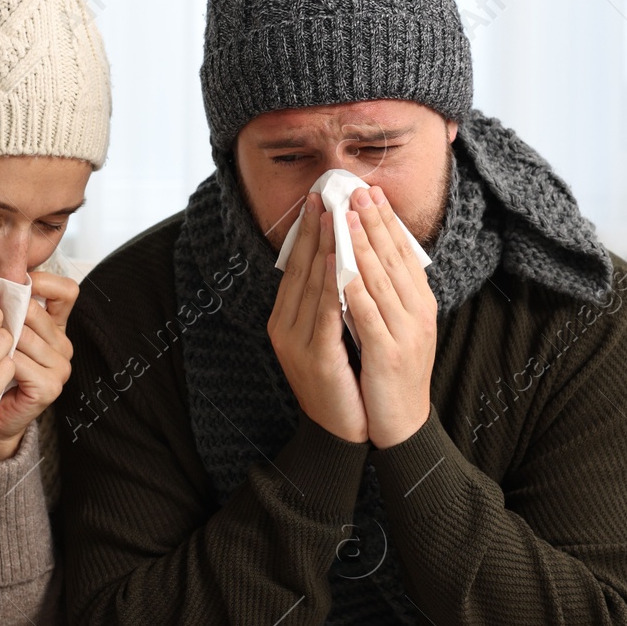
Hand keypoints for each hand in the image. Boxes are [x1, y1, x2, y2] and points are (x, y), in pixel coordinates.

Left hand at [0, 271, 78, 460]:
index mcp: (55, 326)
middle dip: (6, 315)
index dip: (43, 283)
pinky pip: (19, 361)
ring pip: (24, 336)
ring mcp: (61, 367)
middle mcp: (64, 345)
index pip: (67, 291)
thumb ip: (5, 304)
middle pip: (35, 312)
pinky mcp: (50, 386)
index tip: (15, 287)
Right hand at [266, 191, 368, 442]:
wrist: (340, 433)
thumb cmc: (342, 383)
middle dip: (314, 229)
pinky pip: (324, 313)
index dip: (308, 232)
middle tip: (324, 193)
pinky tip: (336, 259)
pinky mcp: (315, 358)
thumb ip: (327, 302)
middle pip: (300, 269)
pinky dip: (330, 284)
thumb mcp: (330, 336)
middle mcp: (284, 327)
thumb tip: (336, 261)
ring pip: (312, 285)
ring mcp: (296, 343)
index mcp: (285, 320)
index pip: (297, 267)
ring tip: (335, 214)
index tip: (320, 200)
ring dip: (324, 246)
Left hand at [341, 185, 436, 447]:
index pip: (403, 254)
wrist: (401, 425)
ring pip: (379, 280)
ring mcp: (405, 334)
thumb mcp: (392, 329)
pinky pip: (366, 315)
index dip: (386, 222)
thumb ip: (383, 297)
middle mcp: (418, 314)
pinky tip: (338, 267)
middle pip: (393, 259)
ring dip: (360, 245)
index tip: (369, 192)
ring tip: (344, 215)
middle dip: (372, 222)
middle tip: (356, 189)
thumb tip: (365, 260)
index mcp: (421, 305)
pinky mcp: (388, 355)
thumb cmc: (390, 377)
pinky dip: (351, 289)